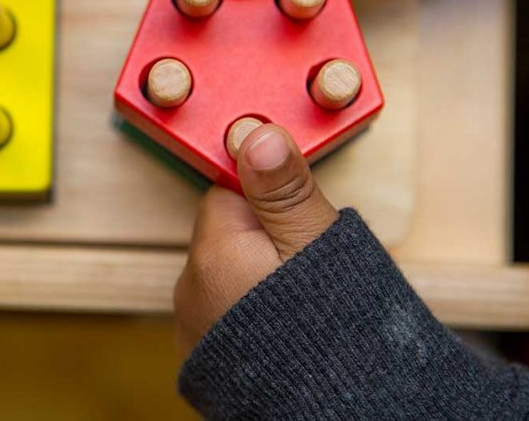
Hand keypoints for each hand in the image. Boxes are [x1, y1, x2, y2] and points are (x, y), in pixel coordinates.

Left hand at [173, 124, 338, 355]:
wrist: (338, 415)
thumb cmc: (331, 332)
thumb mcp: (317, 246)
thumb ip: (284, 190)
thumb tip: (254, 135)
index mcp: (213, 254)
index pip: (227, 193)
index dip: (265, 195)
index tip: (295, 207)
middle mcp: (191, 290)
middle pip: (227, 235)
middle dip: (266, 239)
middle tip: (310, 262)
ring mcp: (194, 329)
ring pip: (227, 276)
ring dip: (257, 278)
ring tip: (302, 302)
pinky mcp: (206, 360)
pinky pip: (225, 315)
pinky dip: (249, 315)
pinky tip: (283, 329)